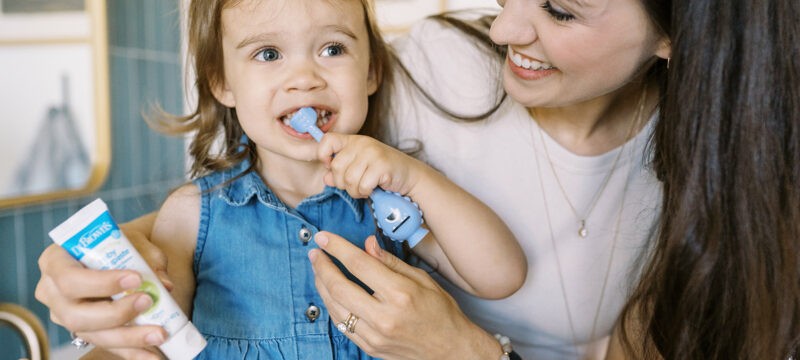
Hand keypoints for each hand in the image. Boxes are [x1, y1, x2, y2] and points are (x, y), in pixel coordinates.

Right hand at [35, 224, 171, 358]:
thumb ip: (148, 260)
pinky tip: (153, 356)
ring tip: (159, 333)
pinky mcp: (85, 332)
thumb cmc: (121, 243)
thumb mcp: (133, 241)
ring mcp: (66, 315)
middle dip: (115, 314)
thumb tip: (164, 285)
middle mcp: (53, 292)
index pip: (70, 278)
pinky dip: (132, 352)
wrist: (121, 252)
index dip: (101, 283)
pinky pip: (106, 346)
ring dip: (128, 337)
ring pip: (91, 335)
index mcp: (56, 261)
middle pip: (75, 315)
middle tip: (147, 302)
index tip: (136, 278)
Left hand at [309, 231, 503, 359]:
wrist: (451, 350)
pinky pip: (342, 325)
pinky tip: (330, 294)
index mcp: (400, 294)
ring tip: (319, 271)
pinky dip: (332, 307)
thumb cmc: (441, 312)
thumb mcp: (422, 279)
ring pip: (335, 308)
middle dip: (322, 266)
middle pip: (340, 286)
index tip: (324, 237)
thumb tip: (367, 244)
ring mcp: (375, 335)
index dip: (337, 248)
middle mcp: (384, 316)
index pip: (359, 264)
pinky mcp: (370, 347)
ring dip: (322, 287)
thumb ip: (391, 262)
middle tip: (315, 252)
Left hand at [317, 133, 422, 197]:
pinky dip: (366, 192)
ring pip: (348, 179)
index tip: (331, 167)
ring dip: (355, 190)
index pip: (327, 140)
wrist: (410, 176)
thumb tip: (326, 177)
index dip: (323, 155)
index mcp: (353, 141)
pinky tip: (373, 189)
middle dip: (343, 183)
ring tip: (365, 188)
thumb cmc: (383, 172)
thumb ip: (341, 172)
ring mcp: (372, 153)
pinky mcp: (381, 165)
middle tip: (355, 184)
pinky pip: (362, 185)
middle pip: (336, 167)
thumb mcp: (359, 168)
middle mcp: (361, 143)